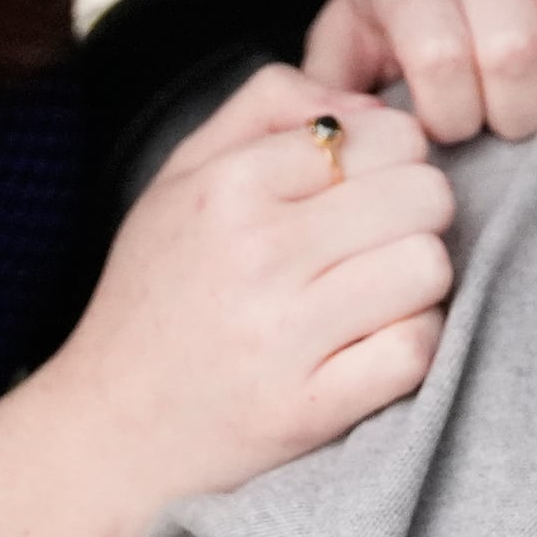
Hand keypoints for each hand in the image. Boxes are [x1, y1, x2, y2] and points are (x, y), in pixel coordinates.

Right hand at [31, 64, 451, 510]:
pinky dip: (410, 347)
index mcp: (229, 185)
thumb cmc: (156, 294)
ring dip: (418, 283)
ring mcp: (285, 335)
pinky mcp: (309, 409)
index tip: (369, 190)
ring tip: (376, 294)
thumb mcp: (182, 176)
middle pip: (423, 193)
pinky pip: (416, 349)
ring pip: (429, 267)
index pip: (386, 134)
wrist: (106, 434)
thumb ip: (270, 106)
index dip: (395, 159)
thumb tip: (371, 102)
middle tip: (380, 242)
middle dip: (416, 215)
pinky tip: (372, 346)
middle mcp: (257, 252)